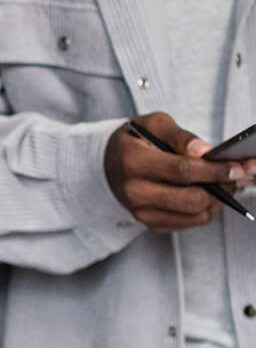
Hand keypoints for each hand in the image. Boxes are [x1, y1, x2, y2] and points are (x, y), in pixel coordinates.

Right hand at [104, 111, 243, 231]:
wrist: (110, 164)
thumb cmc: (136, 140)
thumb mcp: (154, 124)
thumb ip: (180, 136)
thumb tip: (204, 151)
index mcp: (133, 163)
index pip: (182, 171)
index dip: (214, 170)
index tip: (237, 167)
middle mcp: (133, 192)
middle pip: (190, 200)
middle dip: (221, 188)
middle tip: (235, 175)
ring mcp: (140, 212)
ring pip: (194, 216)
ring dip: (217, 201)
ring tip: (225, 183)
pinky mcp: (149, 223)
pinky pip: (188, 223)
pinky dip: (206, 210)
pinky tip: (210, 194)